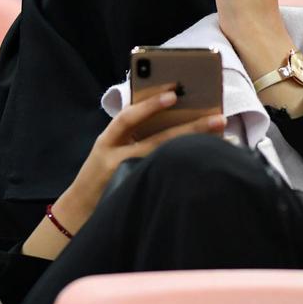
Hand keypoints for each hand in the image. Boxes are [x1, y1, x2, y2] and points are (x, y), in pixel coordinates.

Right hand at [21, 89, 225, 260]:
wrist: (80, 209)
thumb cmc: (100, 173)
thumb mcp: (107, 149)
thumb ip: (129, 133)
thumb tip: (169, 114)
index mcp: (107, 141)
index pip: (127, 119)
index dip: (149, 106)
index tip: (173, 94)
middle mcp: (117, 159)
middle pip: (159, 142)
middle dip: (191, 128)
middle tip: (219, 117)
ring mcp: (130, 178)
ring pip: (168, 162)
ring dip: (196, 148)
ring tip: (222, 139)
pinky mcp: (140, 194)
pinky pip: (170, 179)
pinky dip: (190, 169)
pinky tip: (208, 163)